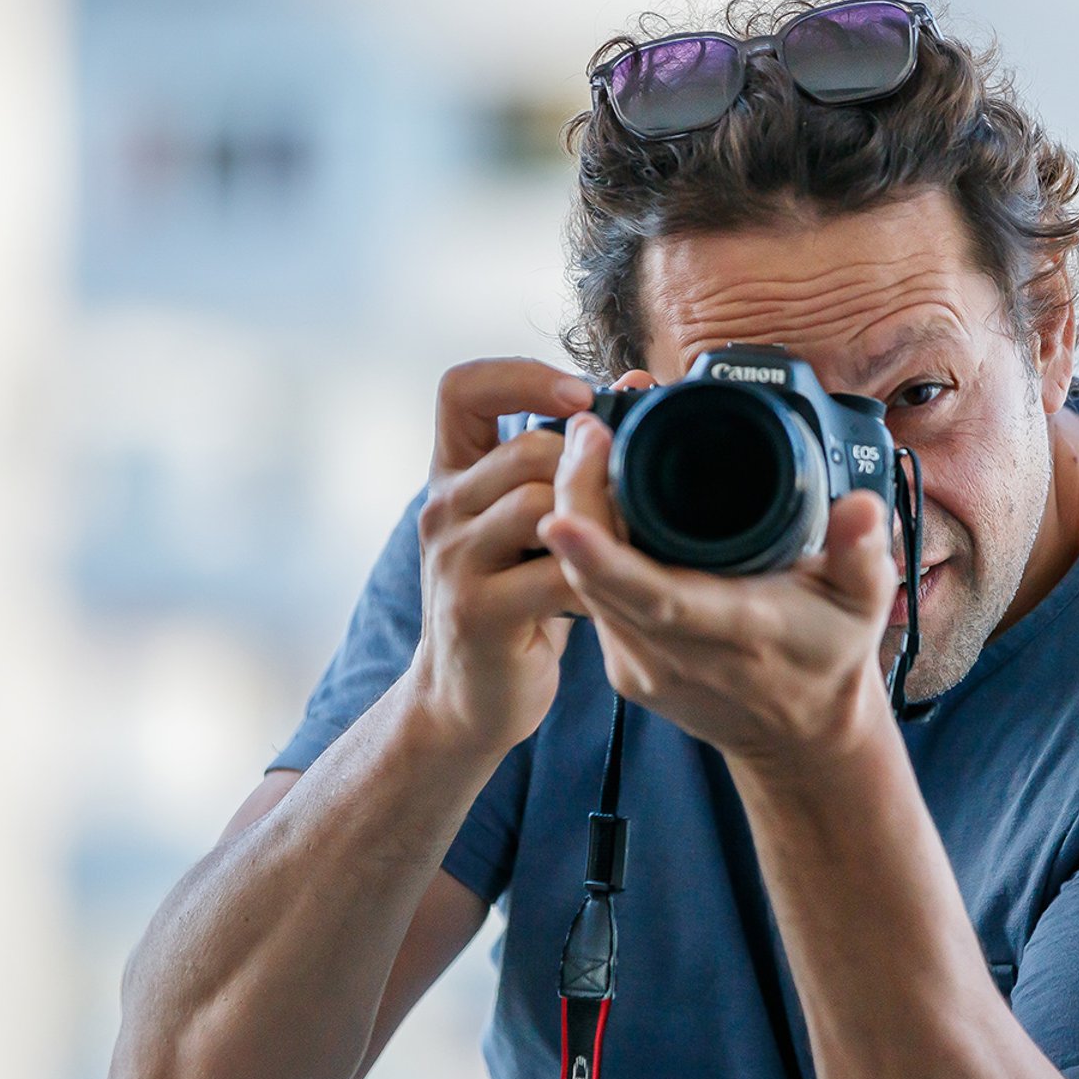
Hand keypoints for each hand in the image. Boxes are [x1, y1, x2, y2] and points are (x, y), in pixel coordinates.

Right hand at [406, 357, 596, 754]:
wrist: (466, 700)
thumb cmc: (514, 604)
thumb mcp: (530, 526)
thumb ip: (566, 462)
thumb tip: (637, 382)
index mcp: (452, 477)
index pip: (461, 389)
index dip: (522, 377)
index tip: (580, 397)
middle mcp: (441, 510)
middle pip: (526, 451)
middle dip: (591, 470)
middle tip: (634, 501)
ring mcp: (453, 560)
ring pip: (542, 504)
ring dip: (604, 522)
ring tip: (631, 546)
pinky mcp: (478, 611)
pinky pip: (557, 571)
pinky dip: (600, 575)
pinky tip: (617, 590)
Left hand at [536, 406, 898, 770]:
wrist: (800, 737)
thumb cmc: (829, 657)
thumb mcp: (863, 603)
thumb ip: (864, 552)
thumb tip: (860, 505)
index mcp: (735, 632)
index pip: (655, 596)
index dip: (603, 557)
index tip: (562, 515)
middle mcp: (677, 656)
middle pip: (598, 579)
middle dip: (578, 501)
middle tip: (586, 430)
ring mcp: (642, 666)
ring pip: (583, 587)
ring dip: (575, 517)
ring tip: (586, 448)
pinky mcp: (625, 668)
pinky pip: (588, 601)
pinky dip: (582, 550)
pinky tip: (586, 502)